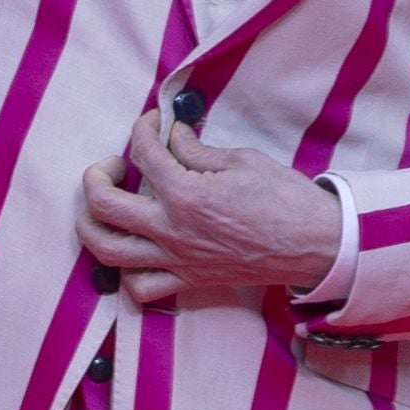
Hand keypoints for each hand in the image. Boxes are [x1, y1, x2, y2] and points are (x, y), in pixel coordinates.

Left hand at [77, 110, 341, 304]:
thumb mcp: (240, 160)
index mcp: (186, 194)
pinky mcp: (189, 281)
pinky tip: (134, 249)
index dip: (144, 128)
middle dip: (97, 176)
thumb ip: (196, 150)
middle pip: (103, 205)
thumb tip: (172, 138)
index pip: (144, 153)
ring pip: (108, 251)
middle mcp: (172, 231)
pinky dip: (125, 271)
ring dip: (92, 225)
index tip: (154, 121)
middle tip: (114, 164)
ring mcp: (177, 261)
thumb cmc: (284, 198)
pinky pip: (140, 288)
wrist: (316, 245)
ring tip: (103, 208)